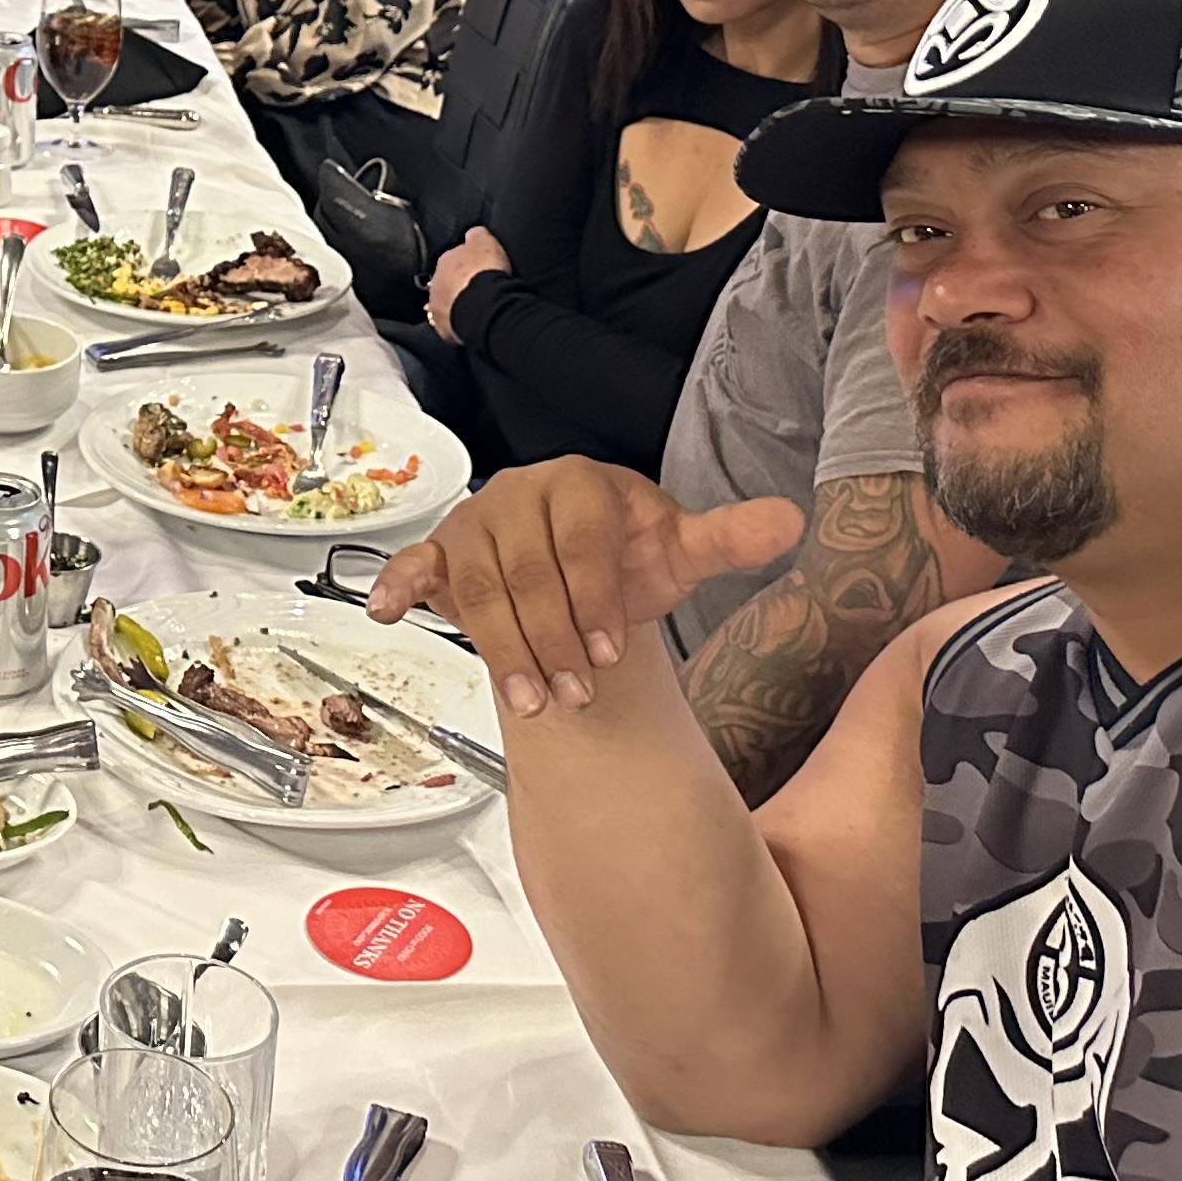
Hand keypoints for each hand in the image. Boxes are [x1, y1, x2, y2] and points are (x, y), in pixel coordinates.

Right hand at [365, 457, 803, 715]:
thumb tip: (793, 519)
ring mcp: (475, 519)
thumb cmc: (630, 557)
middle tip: (574, 695)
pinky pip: (414, 563)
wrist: (579, 569)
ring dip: (501, 646)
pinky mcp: (440, 549)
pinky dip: (397, 585)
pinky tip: (388, 612)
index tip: (611, 655)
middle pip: (527, 570)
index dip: (595, 600)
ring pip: (478, 583)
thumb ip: (729, 537)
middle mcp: (521, 490)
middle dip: (552, 639)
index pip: (583, 541)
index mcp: (581, 481)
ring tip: (529, 699)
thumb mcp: (679, 550)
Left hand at [426, 226, 511, 333]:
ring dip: (455, 305)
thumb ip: (476, 234)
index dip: (465, 266)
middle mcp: (435, 283)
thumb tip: (473, 232)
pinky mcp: (443, 328)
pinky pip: (449, 326)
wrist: (484, 304)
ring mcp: (437, 307)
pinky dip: (457, 325)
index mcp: (445, 261)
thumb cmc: (485, 271)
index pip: (452, 260)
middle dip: (457, 286)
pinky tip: (468, 324)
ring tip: (472, 309)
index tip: (475, 270)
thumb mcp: (484, 240)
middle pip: (446, 283)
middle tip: (475, 291)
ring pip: (444, 305)